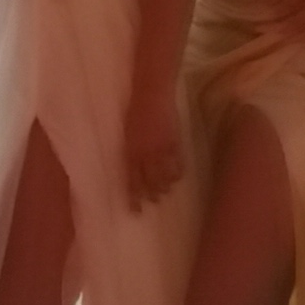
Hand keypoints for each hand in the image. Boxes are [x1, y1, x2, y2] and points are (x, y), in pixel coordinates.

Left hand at [123, 85, 185, 208]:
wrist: (151, 93)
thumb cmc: (136, 110)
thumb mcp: (127, 132)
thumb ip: (130, 151)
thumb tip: (131, 167)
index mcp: (129, 151)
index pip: (131, 181)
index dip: (134, 197)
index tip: (135, 211)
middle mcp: (144, 153)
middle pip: (149, 182)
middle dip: (151, 195)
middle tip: (153, 202)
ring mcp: (160, 148)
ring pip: (164, 176)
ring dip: (165, 186)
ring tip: (165, 192)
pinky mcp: (173, 142)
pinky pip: (177, 163)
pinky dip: (177, 172)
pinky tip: (177, 177)